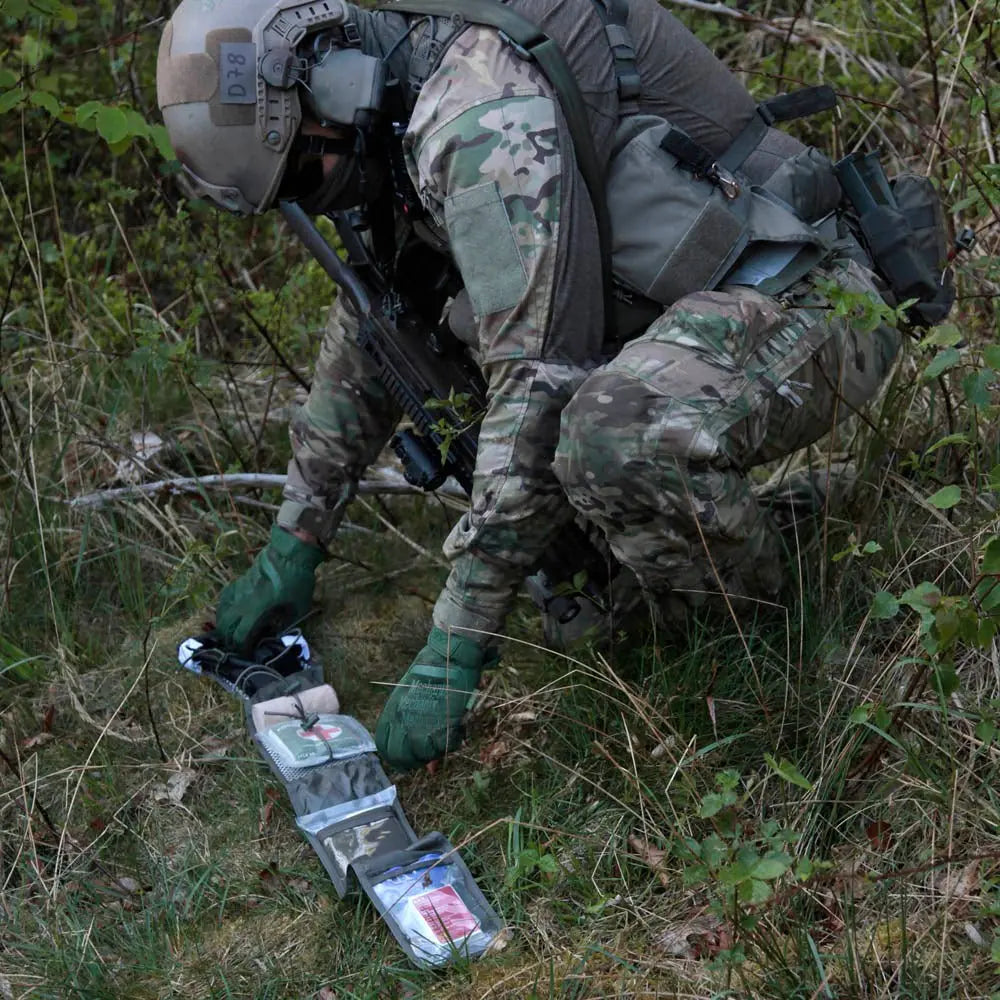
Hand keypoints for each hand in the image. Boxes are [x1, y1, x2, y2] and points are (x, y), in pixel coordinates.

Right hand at [213, 524, 323, 653]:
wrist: (290, 553)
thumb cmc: (297, 580)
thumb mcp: (298, 606)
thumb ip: (286, 622)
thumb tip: (276, 633)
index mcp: (256, 611)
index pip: (240, 636)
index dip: (242, 648)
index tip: (246, 654)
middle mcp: (242, 602)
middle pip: (225, 626)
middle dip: (228, 639)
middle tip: (236, 646)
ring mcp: (238, 591)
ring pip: (221, 612)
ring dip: (223, 625)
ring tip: (230, 633)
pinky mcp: (239, 582)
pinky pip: (225, 598)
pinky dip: (224, 608)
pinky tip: (230, 612)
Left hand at [375, 627, 496, 769]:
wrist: (449, 656)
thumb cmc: (430, 670)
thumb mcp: (410, 692)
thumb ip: (408, 717)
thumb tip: (411, 739)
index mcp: (393, 710)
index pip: (384, 745)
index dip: (395, 755)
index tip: (407, 757)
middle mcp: (404, 720)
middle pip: (401, 756)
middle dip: (413, 760)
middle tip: (426, 756)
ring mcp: (423, 723)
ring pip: (423, 755)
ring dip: (434, 753)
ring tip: (442, 740)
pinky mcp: (443, 724)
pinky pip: (444, 747)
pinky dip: (450, 744)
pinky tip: (454, 734)